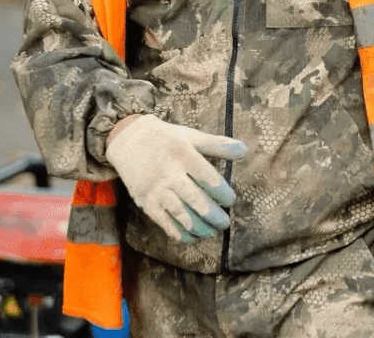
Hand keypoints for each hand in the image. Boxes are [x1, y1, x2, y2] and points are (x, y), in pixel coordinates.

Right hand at [105, 114, 246, 242]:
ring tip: (211, 232)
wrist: (129, 141)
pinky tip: (191, 237)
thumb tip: (244, 151)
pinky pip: (163, 221)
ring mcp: (156, 190)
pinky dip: (178, 232)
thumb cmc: (167, 139)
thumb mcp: (191, 136)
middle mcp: (168, 174)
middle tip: (225, 223)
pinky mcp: (146, 202)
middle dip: (212, 214)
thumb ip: (217, 144)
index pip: (206, 176)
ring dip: (197, 226)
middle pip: (194, 198)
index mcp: (182, 155)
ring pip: (179, 213)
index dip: (220, 191)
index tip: (230, 200)